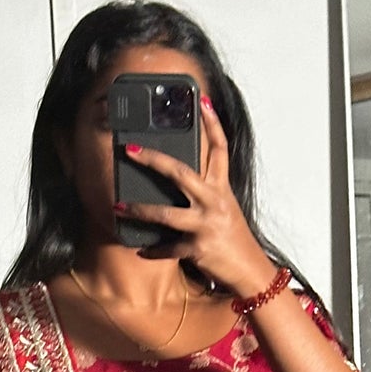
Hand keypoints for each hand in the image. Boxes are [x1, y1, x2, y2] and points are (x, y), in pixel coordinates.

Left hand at [116, 98, 275, 296]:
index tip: (202, 101)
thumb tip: (178, 180)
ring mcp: (206, 225)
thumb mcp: (224, 209)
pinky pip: (169, 248)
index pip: (219, 149)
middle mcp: (214, 202)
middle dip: (153, 160)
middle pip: (181, 173)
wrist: (250, 270)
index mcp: (222, 189)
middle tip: (131, 150)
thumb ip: (205, 192)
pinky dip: (153, 250)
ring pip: (167, 214)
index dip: (212, 123)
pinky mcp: (198, 248)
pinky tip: (141, 248)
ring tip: (119, 207)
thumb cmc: (234, 239)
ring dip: (140, 211)